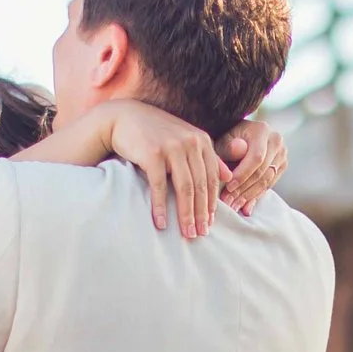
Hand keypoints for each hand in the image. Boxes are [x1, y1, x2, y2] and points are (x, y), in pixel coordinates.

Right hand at [101, 101, 227, 237]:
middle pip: (201, 185)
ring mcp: (172, 147)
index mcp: (202, 141)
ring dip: (186, 214)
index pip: (213, 178)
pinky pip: (160, 186)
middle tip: (200, 233)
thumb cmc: (156, 133)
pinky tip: (161, 223)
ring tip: (187, 233)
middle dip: (201, 213)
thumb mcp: (185, 140)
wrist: (123, 118)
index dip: (212, 202)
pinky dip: (161, 207)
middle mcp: (190, 142)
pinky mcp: (153, 154)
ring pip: (185, 188)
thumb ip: (207, 157)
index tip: (211, 222)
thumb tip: (229, 177)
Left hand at [218, 120, 288, 216]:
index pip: (256, 157)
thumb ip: (228, 147)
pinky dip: (255, 197)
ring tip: (234, 206)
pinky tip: (245, 207)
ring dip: (249, 196)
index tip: (228, 187)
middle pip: (263, 171)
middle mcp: (276, 141)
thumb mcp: (223, 140)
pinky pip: (269, 185)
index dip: (243, 174)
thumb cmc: (228, 140)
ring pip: (267, 180)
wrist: (239, 138)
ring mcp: (282, 154)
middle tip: (229, 202)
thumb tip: (239, 149)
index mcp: (262, 130)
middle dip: (244, 189)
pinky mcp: (282, 166)